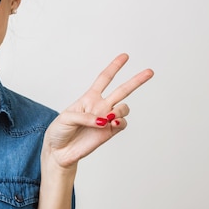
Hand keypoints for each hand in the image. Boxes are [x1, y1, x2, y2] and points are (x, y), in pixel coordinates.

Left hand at [42, 53, 153, 170]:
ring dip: (120, 110)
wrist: (59, 151)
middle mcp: (100, 106)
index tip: (125, 56)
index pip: (104, 79)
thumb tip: (103, 121)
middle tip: (150, 71)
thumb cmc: (59, 131)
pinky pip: (122, 124)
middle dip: (136, 80)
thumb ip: (85, 117)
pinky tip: (113, 123)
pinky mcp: (109, 133)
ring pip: (124, 108)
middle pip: (122, 90)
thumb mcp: (66, 118)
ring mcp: (106, 119)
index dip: (114, 67)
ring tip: (109, 118)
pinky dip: (121, 122)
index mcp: (89, 98)